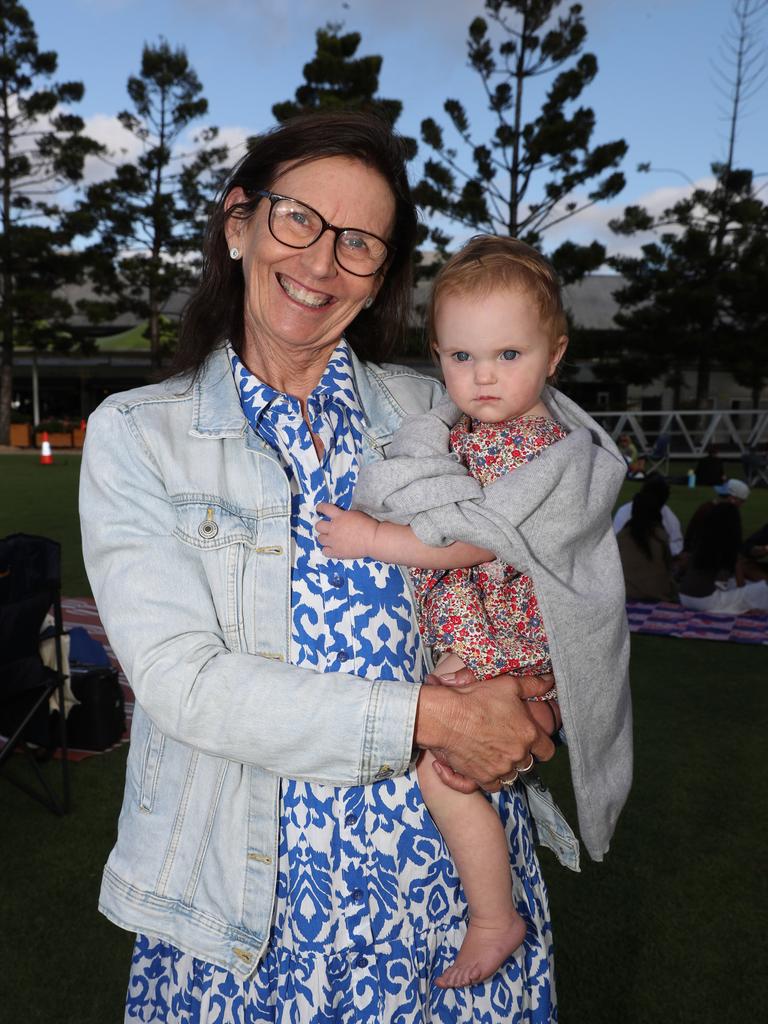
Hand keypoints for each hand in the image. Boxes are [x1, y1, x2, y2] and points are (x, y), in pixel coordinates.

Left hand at [316, 502, 378, 559]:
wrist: (373, 539)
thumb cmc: (368, 525)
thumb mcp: (355, 514)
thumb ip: (344, 515)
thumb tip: (339, 517)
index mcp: (339, 516)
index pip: (324, 508)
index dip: (320, 508)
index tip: (319, 509)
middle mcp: (333, 528)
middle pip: (318, 526)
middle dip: (322, 526)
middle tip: (327, 528)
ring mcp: (334, 541)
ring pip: (320, 539)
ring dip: (324, 538)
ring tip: (330, 539)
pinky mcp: (337, 552)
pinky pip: (325, 551)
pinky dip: (327, 550)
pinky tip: (332, 549)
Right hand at [415, 671, 555, 791]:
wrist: (448, 717)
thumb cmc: (477, 699)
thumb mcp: (508, 685)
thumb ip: (533, 685)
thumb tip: (549, 682)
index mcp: (528, 734)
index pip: (548, 750)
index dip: (541, 746)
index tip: (533, 741)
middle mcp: (518, 754)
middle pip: (528, 763)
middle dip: (521, 755)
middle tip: (507, 743)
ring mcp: (501, 769)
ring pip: (513, 775)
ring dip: (507, 767)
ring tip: (496, 754)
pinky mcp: (484, 777)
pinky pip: (495, 785)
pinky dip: (492, 778)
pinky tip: (486, 766)